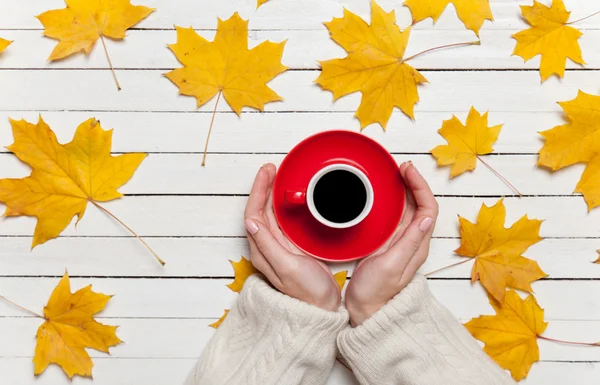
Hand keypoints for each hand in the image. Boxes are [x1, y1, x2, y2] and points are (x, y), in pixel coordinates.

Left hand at [244, 163, 341, 311]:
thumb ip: (268, 245)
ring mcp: (278, 247)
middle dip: (264, 187)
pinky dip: (283, 205)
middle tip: (273, 168)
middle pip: (259, 210)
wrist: (322, 309)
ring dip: (272, 194)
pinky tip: (289, 198)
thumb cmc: (307, 292)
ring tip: (279, 176)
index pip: (253, 213)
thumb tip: (251, 222)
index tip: (266, 172)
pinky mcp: (290, 248)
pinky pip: (281, 220)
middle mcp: (266, 247)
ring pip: (270, 213)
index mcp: (262, 251)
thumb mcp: (287, 267)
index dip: (258, 190)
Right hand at [345, 162, 438, 325]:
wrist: (365, 310)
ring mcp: (401, 241)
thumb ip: (408, 242)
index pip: (428, 208)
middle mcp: (412, 240)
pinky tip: (382, 194)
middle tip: (400, 166)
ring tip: (394, 174)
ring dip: (404, 189)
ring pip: (408, 208)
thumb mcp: (391, 266)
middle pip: (421, 204)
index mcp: (417, 245)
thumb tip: (426, 217)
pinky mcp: (388, 242)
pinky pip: (395, 215)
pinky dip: (392, 200)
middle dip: (414, 181)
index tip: (407, 171)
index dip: (420, 186)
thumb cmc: (376, 292)